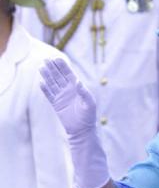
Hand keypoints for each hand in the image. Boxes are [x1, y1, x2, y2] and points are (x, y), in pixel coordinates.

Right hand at [39, 58, 109, 187]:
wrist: (82, 130)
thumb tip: (77, 81)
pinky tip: (40, 83)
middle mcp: (69, 90)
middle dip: (53, 68)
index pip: (69, 74)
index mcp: (77, 88)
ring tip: (41, 67)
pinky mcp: (56, 105)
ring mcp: (62, 97)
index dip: (63, 66)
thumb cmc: (89, 116)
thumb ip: (84, 91)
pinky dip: (45, 89)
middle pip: (59, 76)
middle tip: (46, 59)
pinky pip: (49, 95)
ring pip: (52, 83)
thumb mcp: (89, 102)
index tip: (57, 58)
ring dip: (47, 76)